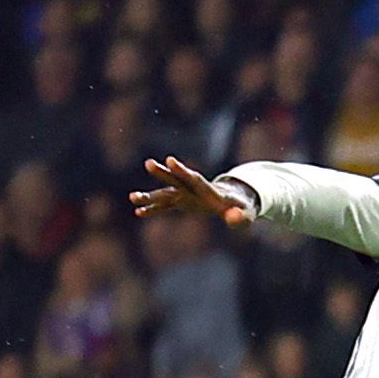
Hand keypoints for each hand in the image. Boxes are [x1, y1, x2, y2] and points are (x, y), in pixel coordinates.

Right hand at [130, 157, 251, 225]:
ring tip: (132, 197)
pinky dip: (153, 209)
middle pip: (177, 180)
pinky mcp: (181, 202)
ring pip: (165, 193)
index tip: (171, 160)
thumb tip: (233, 217)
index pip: (195, 179)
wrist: (235, 201)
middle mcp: (194, 189)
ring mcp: (186, 195)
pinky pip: (164, 206)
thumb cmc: (243, 207)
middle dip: (163, 173)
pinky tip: (138, 212)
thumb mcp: (246, 214)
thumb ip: (240, 216)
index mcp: (210, 190)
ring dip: (150, 195)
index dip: (183, 171)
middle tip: (149, 163)